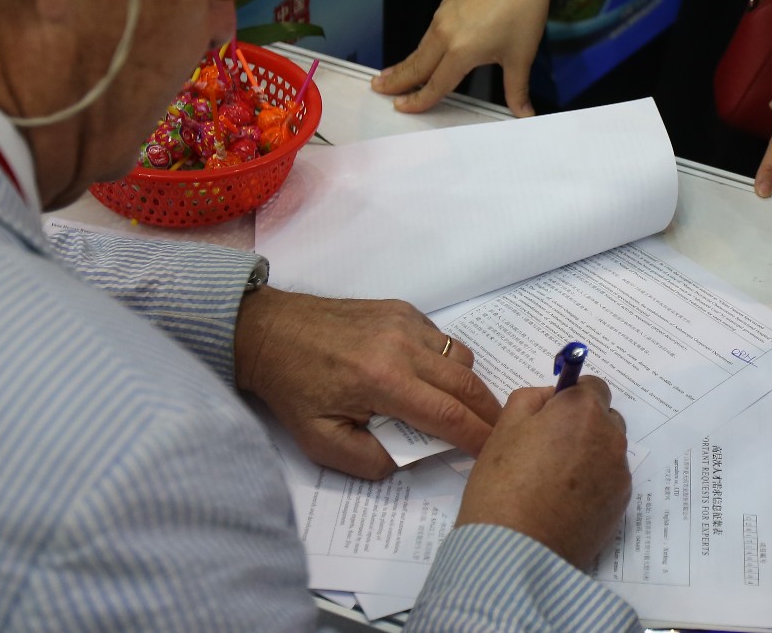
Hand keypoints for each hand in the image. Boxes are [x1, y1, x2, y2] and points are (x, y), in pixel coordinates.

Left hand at [234, 288, 502, 478]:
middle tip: (499, 432)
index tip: (491, 452)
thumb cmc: (293, 389)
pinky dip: (448, 362)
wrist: (272, 332)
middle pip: (467, 383)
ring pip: (461, 358)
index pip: (448, 415)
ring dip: (469, 386)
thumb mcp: (319, 441)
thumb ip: (368, 460)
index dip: (476, 437)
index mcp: (383, 382)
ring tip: (462, 408)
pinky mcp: (403, 310)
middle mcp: (403, 347)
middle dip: (488, 413)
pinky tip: (431, 378)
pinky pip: (442, 339)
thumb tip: (408, 461)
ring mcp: (406, 323)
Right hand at [371, 0, 564, 116]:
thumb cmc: (523, 13)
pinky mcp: (446, 6)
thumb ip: (517, 90)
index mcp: (461, 51)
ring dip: (405, 64)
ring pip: (420, 49)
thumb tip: (525, 114)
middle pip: (416, 66)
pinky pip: (428, 34)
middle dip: (396, 81)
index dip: (418, 100)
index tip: (402, 108)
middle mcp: (446, 34)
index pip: (435, 84)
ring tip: (390, 75)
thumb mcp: (521, 57)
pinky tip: (420, 54)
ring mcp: (443, 18)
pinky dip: (420, 48)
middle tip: (377, 89)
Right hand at [455, 377, 630, 570]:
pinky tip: (564, 503)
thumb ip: (532, 399)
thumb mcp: (504, 427)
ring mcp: (619, 473)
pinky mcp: (621, 505)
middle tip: (548, 449)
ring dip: (589, 455)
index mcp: (583, 411)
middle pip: (604, 419)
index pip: (592, 387)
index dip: (571, 398)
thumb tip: (552, 397)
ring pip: (608, 451)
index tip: (551, 415)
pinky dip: (594, 485)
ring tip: (553, 481)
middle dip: (583, 426)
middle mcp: (610, 437)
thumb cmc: (502, 485)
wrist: (514, 551)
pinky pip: (610, 482)